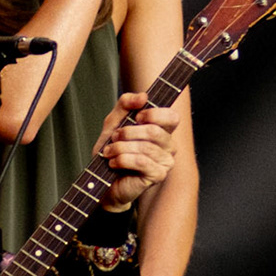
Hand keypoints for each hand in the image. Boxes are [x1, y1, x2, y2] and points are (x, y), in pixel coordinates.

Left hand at [96, 93, 178, 210]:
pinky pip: (141, 162)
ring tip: (110, 151)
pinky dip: (122, 159)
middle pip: (154, 131)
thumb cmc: (112, 151)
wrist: (103, 179)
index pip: (172, 117)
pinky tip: (114, 162)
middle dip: (128, 132)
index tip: (136, 117)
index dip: (153, 114)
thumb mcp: (114, 122)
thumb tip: (143, 96)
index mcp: (163, 131)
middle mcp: (169, 146)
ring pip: (145, 147)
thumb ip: (126, 104)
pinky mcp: (158, 175)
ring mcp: (165, 162)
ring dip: (121, 147)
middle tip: (115, 137)